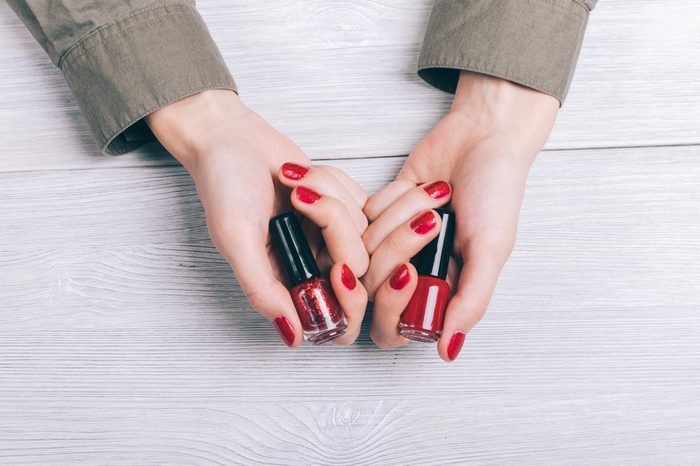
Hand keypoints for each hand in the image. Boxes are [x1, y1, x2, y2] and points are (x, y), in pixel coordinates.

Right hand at [146, 90, 368, 346]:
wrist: (231, 138)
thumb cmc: (225, 186)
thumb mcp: (236, 239)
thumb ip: (262, 289)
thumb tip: (294, 337)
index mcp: (286, 286)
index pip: (337, 319)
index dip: (347, 301)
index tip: (336, 268)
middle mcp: (311, 267)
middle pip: (356, 270)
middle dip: (334, 226)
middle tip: (301, 197)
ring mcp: (329, 237)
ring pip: (362, 229)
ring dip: (328, 194)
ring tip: (291, 179)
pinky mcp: (342, 207)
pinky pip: (362, 201)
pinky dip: (335, 182)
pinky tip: (302, 174)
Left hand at [363, 71, 558, 360]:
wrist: (481, 136)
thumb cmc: (496, 193)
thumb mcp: (491, 249)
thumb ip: (471, 302)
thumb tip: (447, 352)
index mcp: (439, 295)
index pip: (393, 327)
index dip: (392, 304)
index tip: (410, 271)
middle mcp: (411, 276)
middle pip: (371, 286)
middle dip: (399, 246)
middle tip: (434, 218)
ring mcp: (390, 245)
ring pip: (362, 247)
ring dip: (400, 214)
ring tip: (436, 194)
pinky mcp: (377, 214)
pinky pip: (360, 215)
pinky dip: (390, 197)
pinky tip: (418, 185)